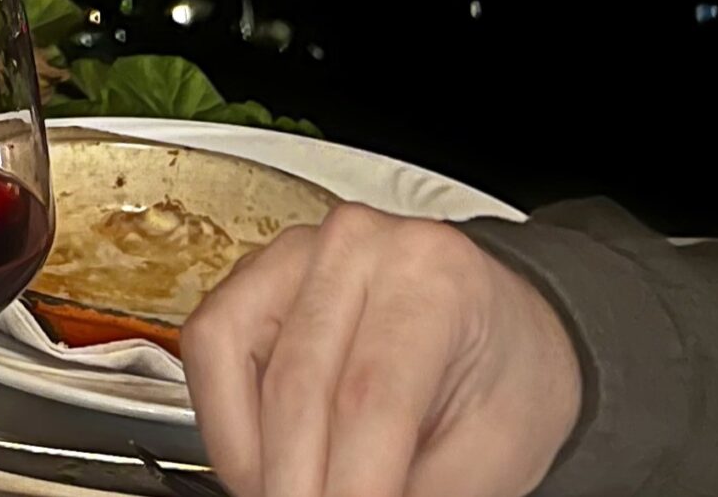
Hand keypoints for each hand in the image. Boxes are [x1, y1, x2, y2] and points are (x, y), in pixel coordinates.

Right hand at [181, 203, 581, 496]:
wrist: (507, 328)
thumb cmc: (506, 376)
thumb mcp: (496, 450)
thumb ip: (423, 493)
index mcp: (435, 275)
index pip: (370, 397)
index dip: (351, 486)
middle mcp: (358, 245)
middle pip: (295, 386)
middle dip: (295, 483)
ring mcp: (296, 252)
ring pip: (231, 357)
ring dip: (251, 455)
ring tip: (291, 491)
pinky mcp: (255, 273)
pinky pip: (211, 344)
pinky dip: (226, 418)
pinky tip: (266, 456)